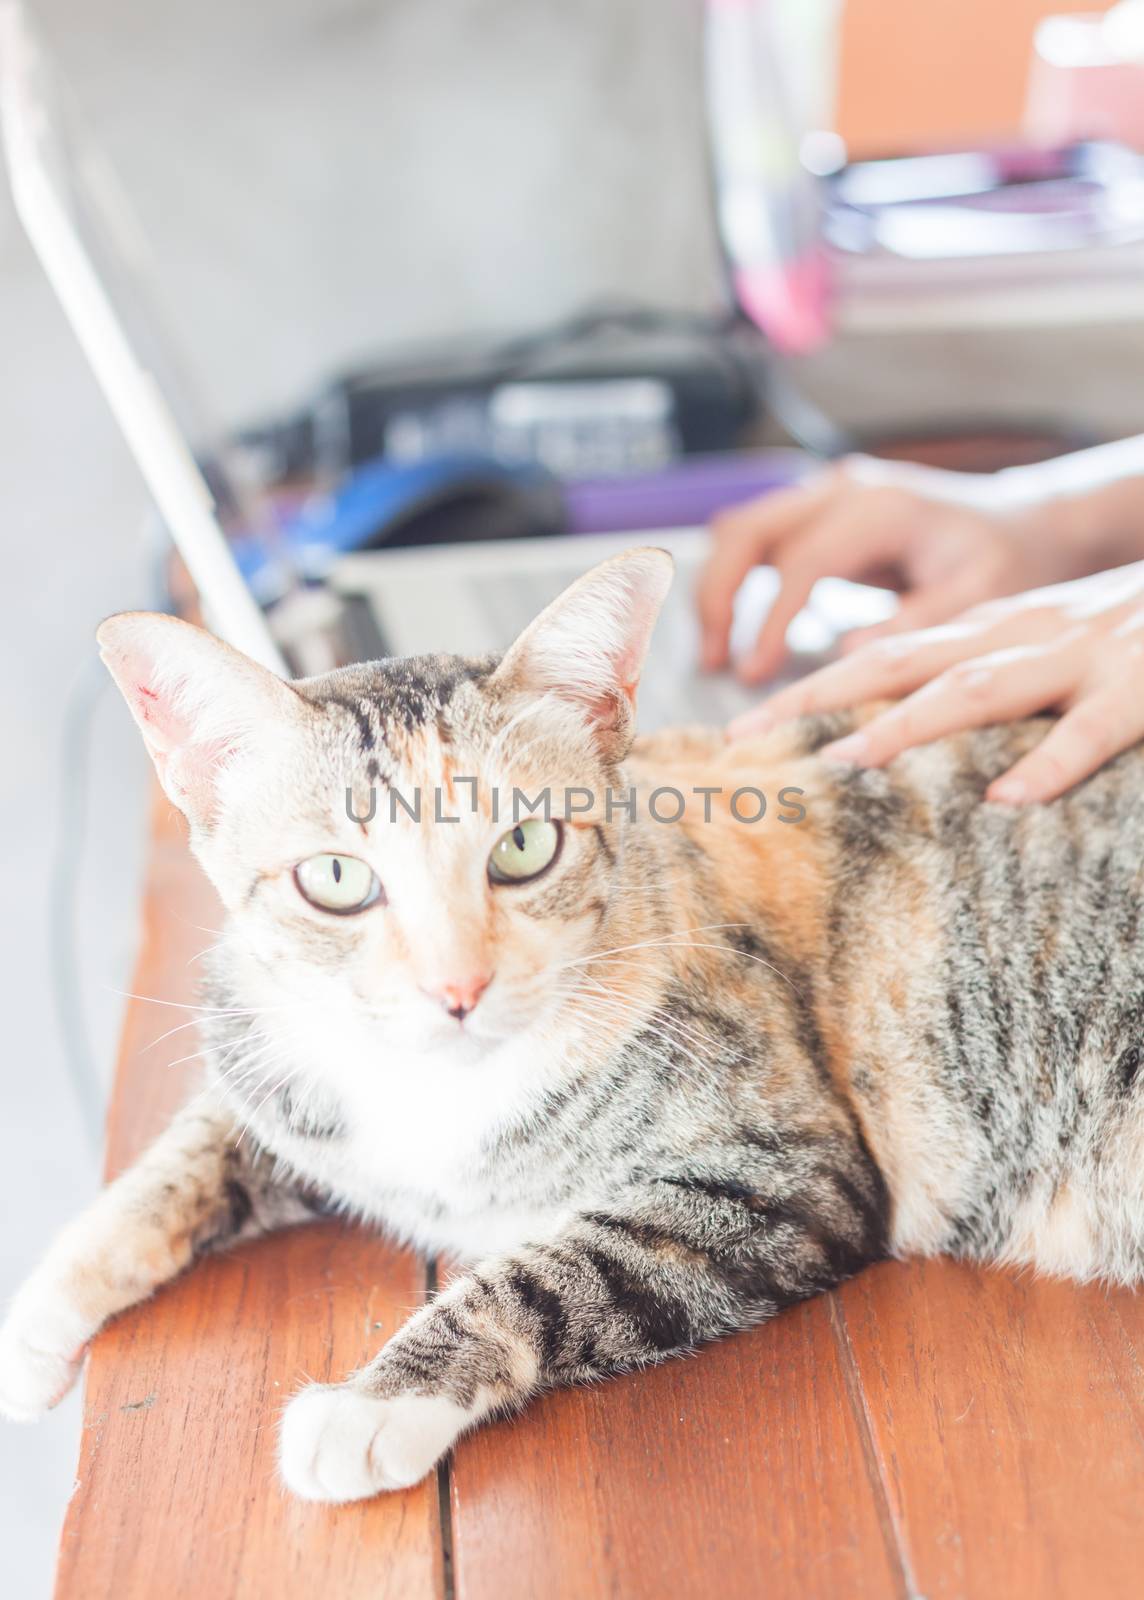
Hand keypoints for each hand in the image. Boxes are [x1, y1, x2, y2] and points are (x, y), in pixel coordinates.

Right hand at [696, 455, 1095, 681]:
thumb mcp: (980, 596)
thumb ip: (917, 622)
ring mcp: (827, 492)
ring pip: (740, 529)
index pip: (799, 563)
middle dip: (719, 598)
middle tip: (715, 662)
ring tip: (718, 653)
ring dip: (719, 589)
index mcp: (879, 507)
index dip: (769, 621)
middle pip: (746, 531)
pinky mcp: (820, 510)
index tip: (754, 674)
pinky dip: (738, 581)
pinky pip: (758, 538)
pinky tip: (741, 632)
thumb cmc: (1008, 561)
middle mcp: (843, 487)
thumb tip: (845, 656)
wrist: (1025, 522)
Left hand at [728, 563, 1143, 804]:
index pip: (881, 654)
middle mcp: (1018, 633)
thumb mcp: (1041, 644)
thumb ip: (976, 675)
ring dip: (911, 722)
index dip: (808, 688)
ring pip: (980, 685)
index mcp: (990, 628)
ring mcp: (1079, 655)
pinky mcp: (1141, 686)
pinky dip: (1050, 762)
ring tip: (849, 762)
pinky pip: (1093, 730)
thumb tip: (891, 728)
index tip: (739, 729)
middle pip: (901, 661)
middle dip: (820, 697)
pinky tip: (1008, 801)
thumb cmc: (1126, 633)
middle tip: (747, 739)